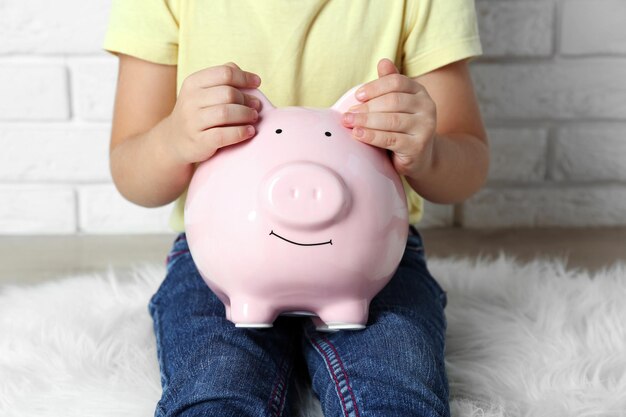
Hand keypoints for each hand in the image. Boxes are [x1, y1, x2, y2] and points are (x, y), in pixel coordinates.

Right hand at [166, 62, 261, 163]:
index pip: (225, 73)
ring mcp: (193, 121)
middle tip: (256, 106)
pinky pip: (224, 134)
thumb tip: (248, 77)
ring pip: (227, 113)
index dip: (245, 77)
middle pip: (228, 93)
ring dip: (246, 115)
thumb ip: (222, 79)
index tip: (257, 83)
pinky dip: (241, 132)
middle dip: (247, 99)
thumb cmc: (197, 113)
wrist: (174, 140)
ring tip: (253, 117)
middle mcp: (191, 100)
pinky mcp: (199, 141)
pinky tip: (249, 131)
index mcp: (193, 83)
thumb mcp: (202, 92)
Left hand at [341, 58, 436, 178]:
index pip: (397, 82)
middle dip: (367, 107)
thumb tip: (383, 61)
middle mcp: (427, 107)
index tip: (357, 96)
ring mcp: (425, 127)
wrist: (419, 157)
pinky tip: (358, 134)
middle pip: (393, 101)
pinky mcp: (418, 146)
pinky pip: (391, 139)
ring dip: (366, 121)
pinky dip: (372, 136)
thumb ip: (389, 84)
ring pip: (392, 120)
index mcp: (419, 91)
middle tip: (348, 114)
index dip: (375, 87)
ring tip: (349, 122)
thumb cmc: (402, 127)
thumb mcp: (397, 104)